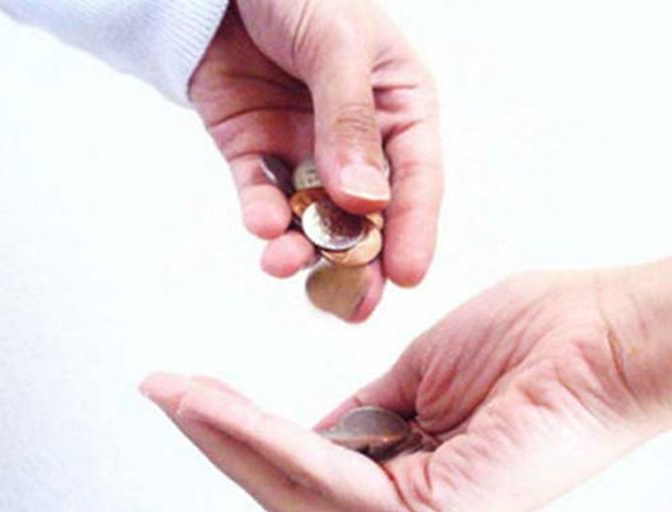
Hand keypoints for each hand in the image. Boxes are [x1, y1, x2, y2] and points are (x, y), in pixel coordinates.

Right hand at [141, 271, 664, 511]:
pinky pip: (335, 479)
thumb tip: (314, 427)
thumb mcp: (428, 373)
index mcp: (417, 474)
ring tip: (176, 394)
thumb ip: (371, 410)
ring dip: (229, 438)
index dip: (243, 431)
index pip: (310, 467)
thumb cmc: (541, 340)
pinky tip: (225, 409)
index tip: (191, 387)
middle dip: (219, 437)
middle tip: (160, 390)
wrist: (615, 333)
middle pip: (292, 487)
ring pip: (301, 490)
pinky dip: (272, 442)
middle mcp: (418, 511)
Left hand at [189, 0, 441, 320]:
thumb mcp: (337, 46)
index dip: (414, 230)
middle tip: (352, 306)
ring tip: (286, 264)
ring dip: (302, 246)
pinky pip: (261, 194)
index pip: (417, 179)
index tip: (406, 277)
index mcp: (400, 108)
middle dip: (359, 260)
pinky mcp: (255, 150)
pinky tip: (261, 226)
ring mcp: (305, 147)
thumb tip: (366, 200)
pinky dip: (261, 215)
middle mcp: (358, 138)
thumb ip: (349, 122)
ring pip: (312, 214)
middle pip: (367, 213)